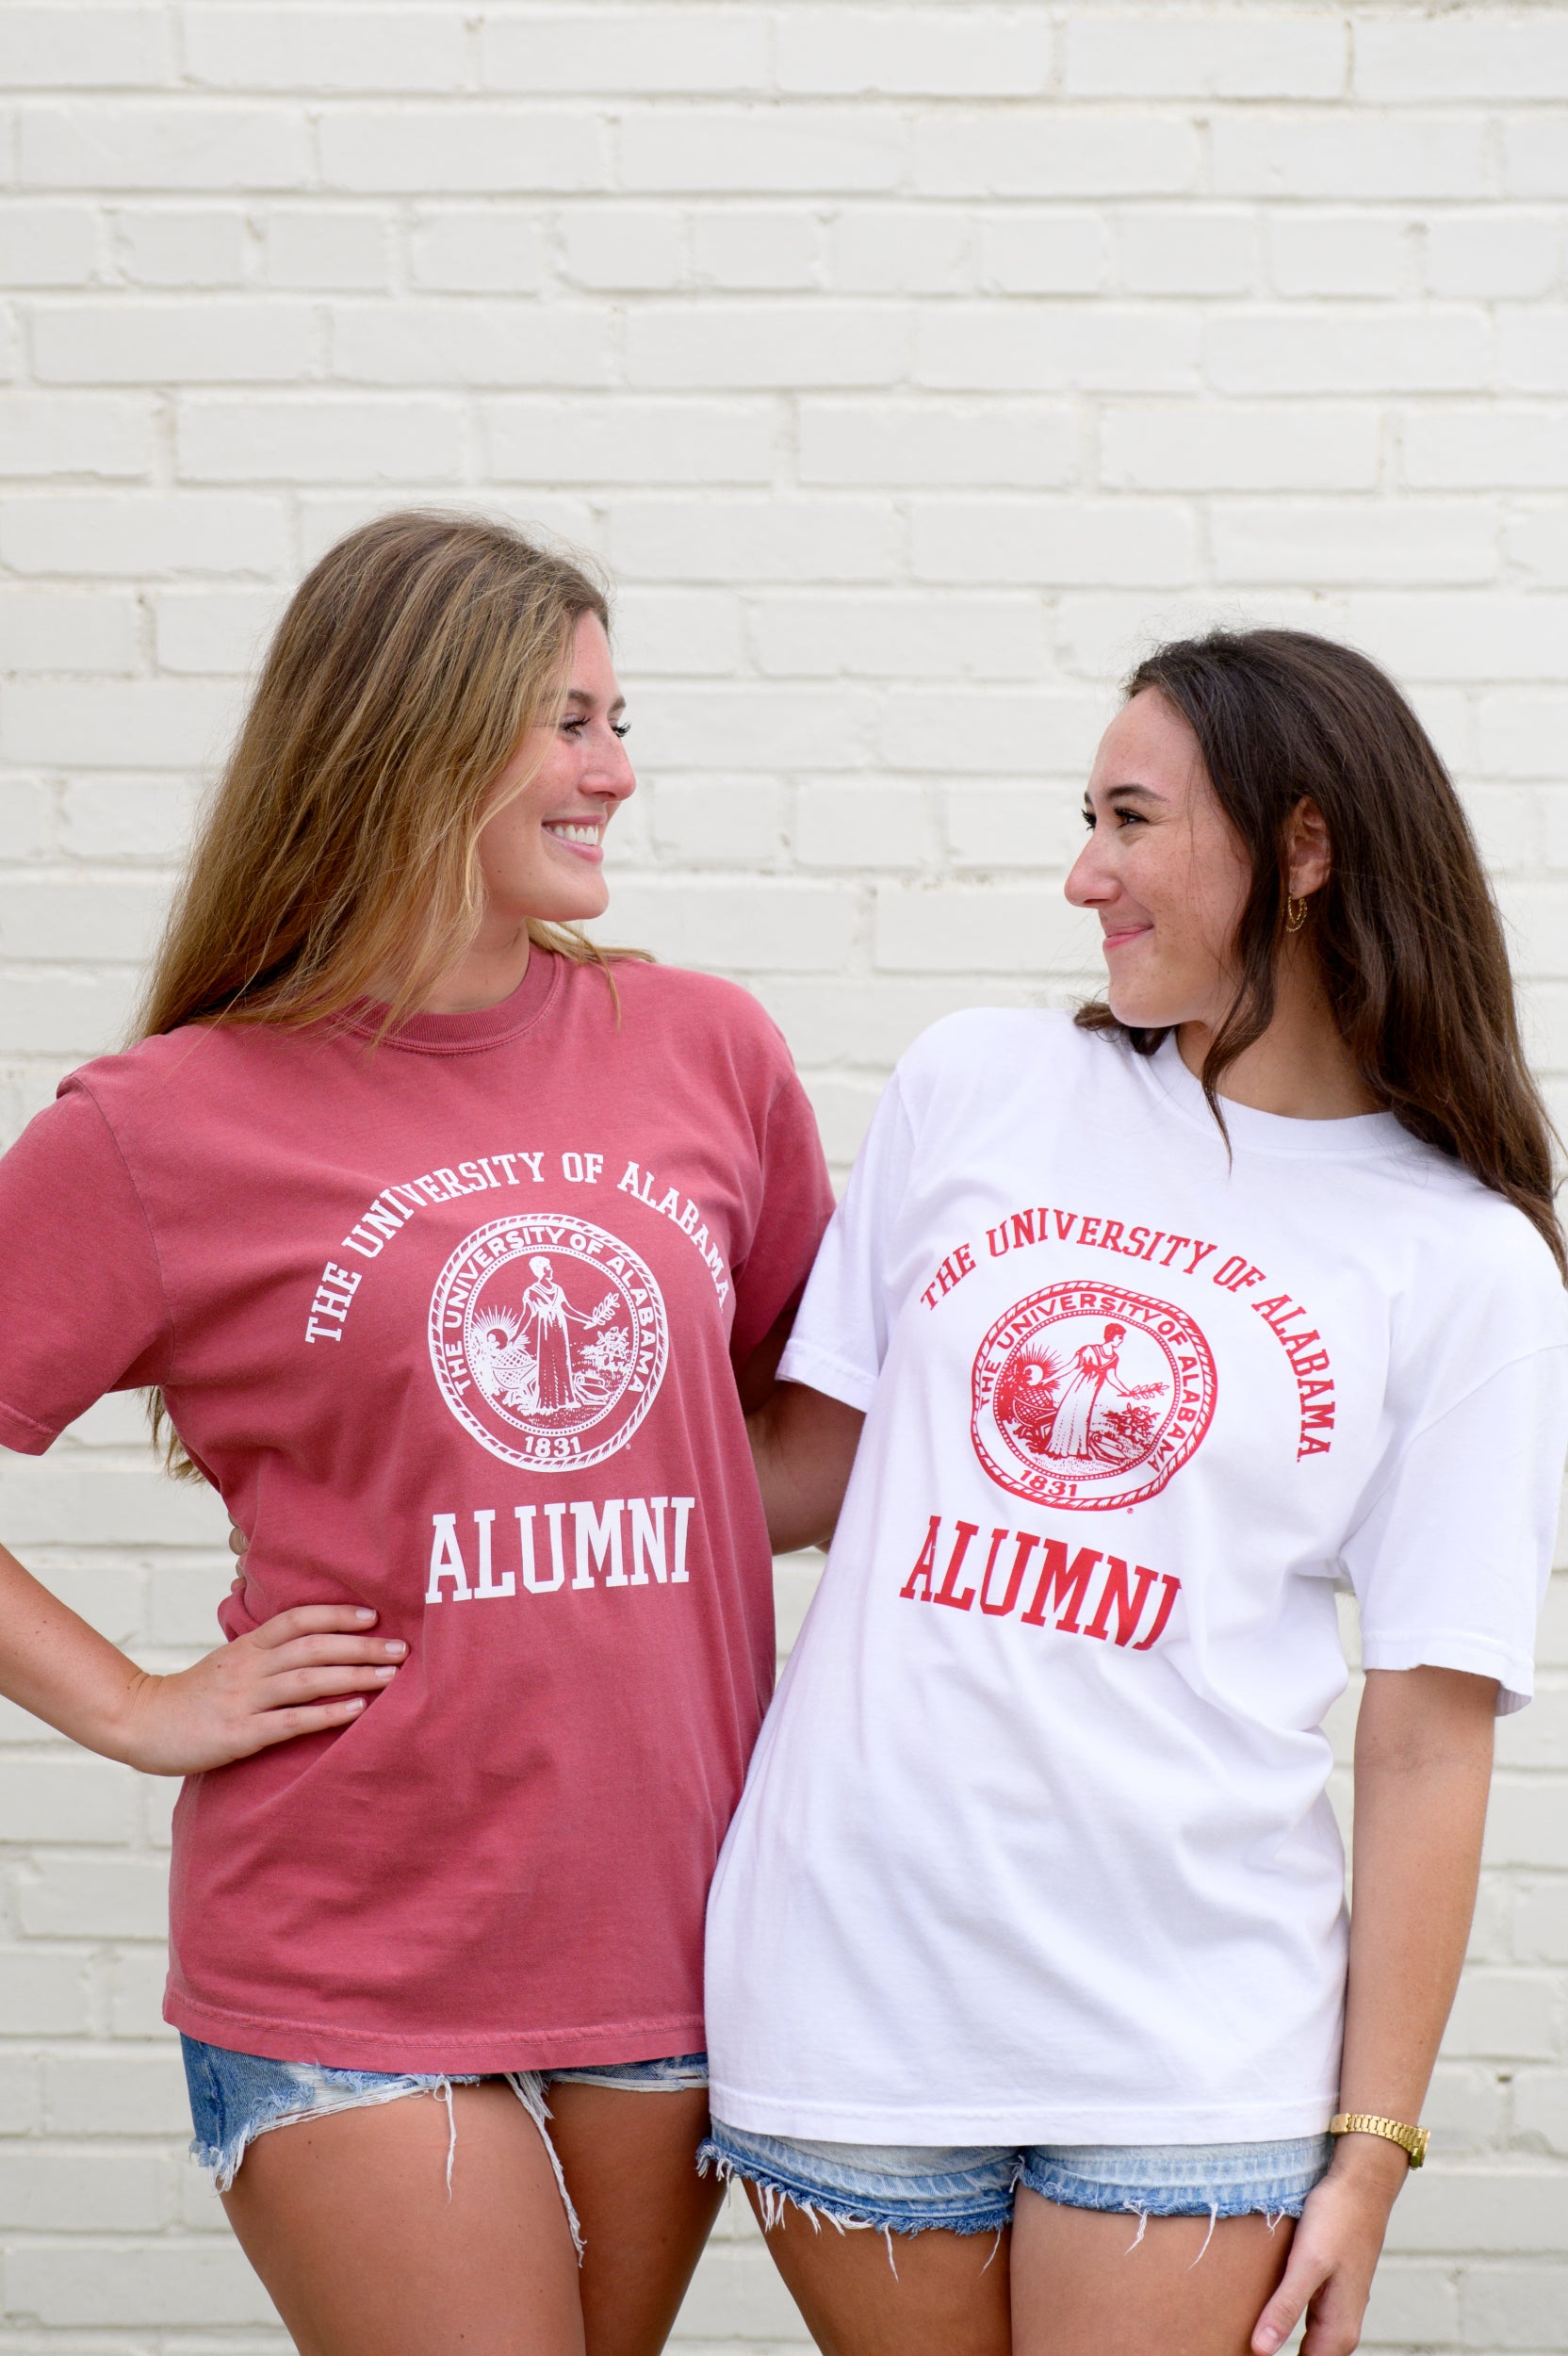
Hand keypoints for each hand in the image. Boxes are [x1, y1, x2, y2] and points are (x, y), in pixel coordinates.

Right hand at [112, 1606, 405, 1776]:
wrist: (141, 1723)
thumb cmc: (194, 1695)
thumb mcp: (228, 1662)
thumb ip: (264, 1651)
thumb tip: (311, 1639)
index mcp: (247, 1646)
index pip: (297, 1619)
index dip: (337, 1614)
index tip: (374, 1614)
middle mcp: (249, 1666)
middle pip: (313, 1647)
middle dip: (361, 1646)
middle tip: (402, 1647)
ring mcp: (244, 1699)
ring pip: (308, 1680)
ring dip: (355, 1675)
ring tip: (392, 1675)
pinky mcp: (240, 1734)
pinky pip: (290, 1720)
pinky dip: (326, 1713)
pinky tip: (356, 1710)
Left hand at [1252, 2140, 1405, 2355]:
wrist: (1362, 2183)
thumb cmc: (1338, 2220)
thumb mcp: (1307, 2263)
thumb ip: (1286, 2308)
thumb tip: (1262, 2351)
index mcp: (1338, 2332)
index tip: (1236, 2353)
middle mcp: (1340, 2326)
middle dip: (1271, 2351)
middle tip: (1229, 2346)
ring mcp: (1334, 2307)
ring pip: (1304, 2341)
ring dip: (1276, 2338)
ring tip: (1237, 2335)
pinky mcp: (1326, 2287)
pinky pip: (1301, 2316)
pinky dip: (1281, 2318)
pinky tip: (1259, 2311)